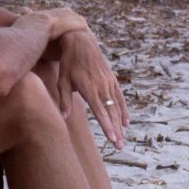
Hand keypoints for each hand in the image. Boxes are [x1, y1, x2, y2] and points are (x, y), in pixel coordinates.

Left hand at [54, 29, 128, 147]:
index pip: (100, 111)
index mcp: (89, 88)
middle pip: (111, 112)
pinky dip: (124, 110)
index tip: (112, 138)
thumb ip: (64, 100)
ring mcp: (109, 83)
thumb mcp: (62, 80)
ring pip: (117, 107)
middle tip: (119, 146)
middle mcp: (102, 87)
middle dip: (116, 130)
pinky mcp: (112, 80)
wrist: (81, 42)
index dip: (107, 126)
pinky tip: (126, 122)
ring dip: (120, 124)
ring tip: (122, 139)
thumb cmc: (69, 63)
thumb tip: (64, 117)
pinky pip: (120, 98)